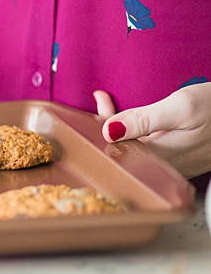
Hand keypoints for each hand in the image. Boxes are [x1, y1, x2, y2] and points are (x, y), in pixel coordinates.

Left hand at [93, 82, 210, 178]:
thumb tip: (109, 130)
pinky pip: (149, 146)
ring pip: (134, 149)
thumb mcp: (182, 107)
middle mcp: (164, 168)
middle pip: (122, 152)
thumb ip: (144, 119)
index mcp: (160, 160)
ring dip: (118, 128)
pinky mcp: (181, 158)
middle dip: (104, 129)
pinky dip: (135, 130)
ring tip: (106, 105)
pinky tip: (131, 116)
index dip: (98, 132)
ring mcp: (173, 164)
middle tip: (96, 106)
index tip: (92, 111)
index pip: (115, 152)